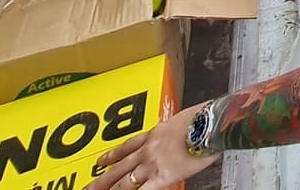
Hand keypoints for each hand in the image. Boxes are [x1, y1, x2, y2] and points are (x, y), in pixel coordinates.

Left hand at [86, 103, 218, 189]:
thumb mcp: (186, 117)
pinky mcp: (162, 176)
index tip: (101, 160)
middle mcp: (150, 148)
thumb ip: (177, 126)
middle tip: (88, 186)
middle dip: (102, 178)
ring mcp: (153, 163)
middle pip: (120, 166)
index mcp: (155, 132)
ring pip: (124, 181)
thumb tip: (181, 127)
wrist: (211, 123)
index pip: (129, 146)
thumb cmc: (205, 118)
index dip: (113, 154)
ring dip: (110, 189)